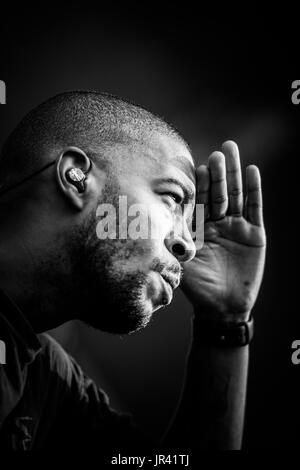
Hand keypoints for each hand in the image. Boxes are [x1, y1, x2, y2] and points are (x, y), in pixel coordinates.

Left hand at [181, 141, 265, 321]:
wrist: (222, 307)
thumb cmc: (198, 287)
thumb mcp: (183, 261)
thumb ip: (173, 240)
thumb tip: (153, 219)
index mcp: (199, 228)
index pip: (199, 201)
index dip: (200, 184)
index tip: (197, 166)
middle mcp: (218, 224)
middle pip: (218, 193)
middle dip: (218, 173)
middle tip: (218, 151)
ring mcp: (237, 227)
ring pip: (236, 195)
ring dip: (235, 174)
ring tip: (232, 151)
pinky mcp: (255, 234)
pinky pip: (255, 208)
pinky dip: (254, 191)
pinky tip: (252, 171)